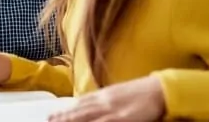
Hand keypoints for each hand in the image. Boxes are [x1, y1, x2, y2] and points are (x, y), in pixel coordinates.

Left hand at [48, 76, 165, 121]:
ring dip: (71, 120)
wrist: (160, 89)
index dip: (66, 109)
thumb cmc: (142, 93)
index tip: (53, 114)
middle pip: (80, 110)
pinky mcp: (121, 118)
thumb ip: (105, 99)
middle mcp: (105, 100)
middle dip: (63, 116)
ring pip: (86, 116)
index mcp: (105, 94)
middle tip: (49, 120)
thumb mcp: (120, 94)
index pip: (81, 102)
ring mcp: (112, 109)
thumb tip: (91, 103)